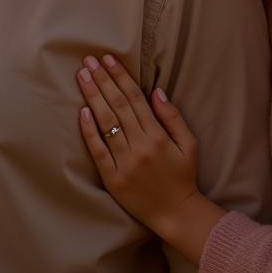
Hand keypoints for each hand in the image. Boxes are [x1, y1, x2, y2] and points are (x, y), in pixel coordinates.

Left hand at [77, 54, 204, 239]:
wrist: (176, 214)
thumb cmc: (183, 176)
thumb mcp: (189, 144)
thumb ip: (172, 117)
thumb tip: (157, 91)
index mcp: (158, 135)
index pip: (135, 98)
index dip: (120, 76)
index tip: (108, 59)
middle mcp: (140, 146)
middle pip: (117, 105)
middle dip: (102, 80)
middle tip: (88, 60)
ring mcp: (124, 162)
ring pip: (106, 122)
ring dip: (92, 97)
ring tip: (82, 76)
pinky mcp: (112, 178)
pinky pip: (97, 150)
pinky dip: (89, 130)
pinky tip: (82, 111)